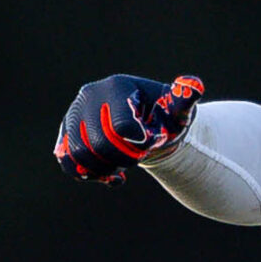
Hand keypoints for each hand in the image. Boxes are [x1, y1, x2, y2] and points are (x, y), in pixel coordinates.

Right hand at [54, 74, 203, 182]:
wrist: (145, 128)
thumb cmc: (163, 118)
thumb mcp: (177, 111)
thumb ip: (184, 100)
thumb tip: (194, 85)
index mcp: (116, 87)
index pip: (122, 128)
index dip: (140, 144)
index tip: (150, 141)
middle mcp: (89, 96)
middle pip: (99, 143)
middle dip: (123, 157)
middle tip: (137, 156)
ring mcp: (74, 114)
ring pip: (79, 154)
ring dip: (105, 167)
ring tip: (123, 166)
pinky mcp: (66, 133)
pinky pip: (68, 162)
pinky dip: (89, 175)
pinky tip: (109, 176)